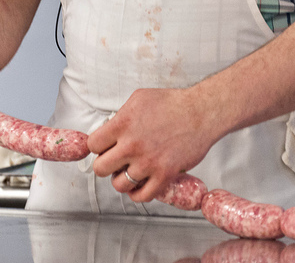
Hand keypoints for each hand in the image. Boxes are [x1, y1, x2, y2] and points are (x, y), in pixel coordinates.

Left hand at [88, 88, 220, 202]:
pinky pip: (142, 196)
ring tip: (128, 172)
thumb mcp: (138, 99)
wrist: (201, 113)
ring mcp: (147, 162)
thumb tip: (108, 128)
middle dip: (105, 165)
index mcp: (122, 124)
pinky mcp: (164, 175)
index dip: (97, 147)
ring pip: (119, 185)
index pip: (92, 145)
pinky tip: (139, 185)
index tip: (104, 147)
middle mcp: (131, 145)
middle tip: (114, 161)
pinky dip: (137, 194)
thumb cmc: (172, 103)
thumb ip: (120, 116)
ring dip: (121, 180)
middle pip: (100, 168)